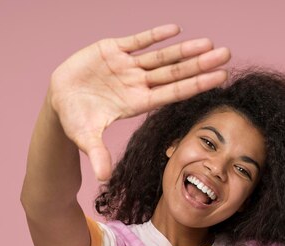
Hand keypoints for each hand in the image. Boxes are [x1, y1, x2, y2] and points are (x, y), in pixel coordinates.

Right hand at [48, 24, 230, 180]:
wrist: (59, 99)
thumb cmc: (76, 120)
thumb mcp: (85, 137)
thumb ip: (97, 154)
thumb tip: (103, 178)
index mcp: (137, 103)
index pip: (173, 93)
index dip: (196, 85)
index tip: (220, 78)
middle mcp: (138, 83)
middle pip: (174, 73)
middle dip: (199, 64)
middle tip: (225, 54)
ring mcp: (127, 66)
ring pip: (161, 56)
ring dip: (184, 49)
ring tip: (208, 42)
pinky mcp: (112, 50)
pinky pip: (137, 41)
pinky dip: (154, 35)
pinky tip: (175, 29)